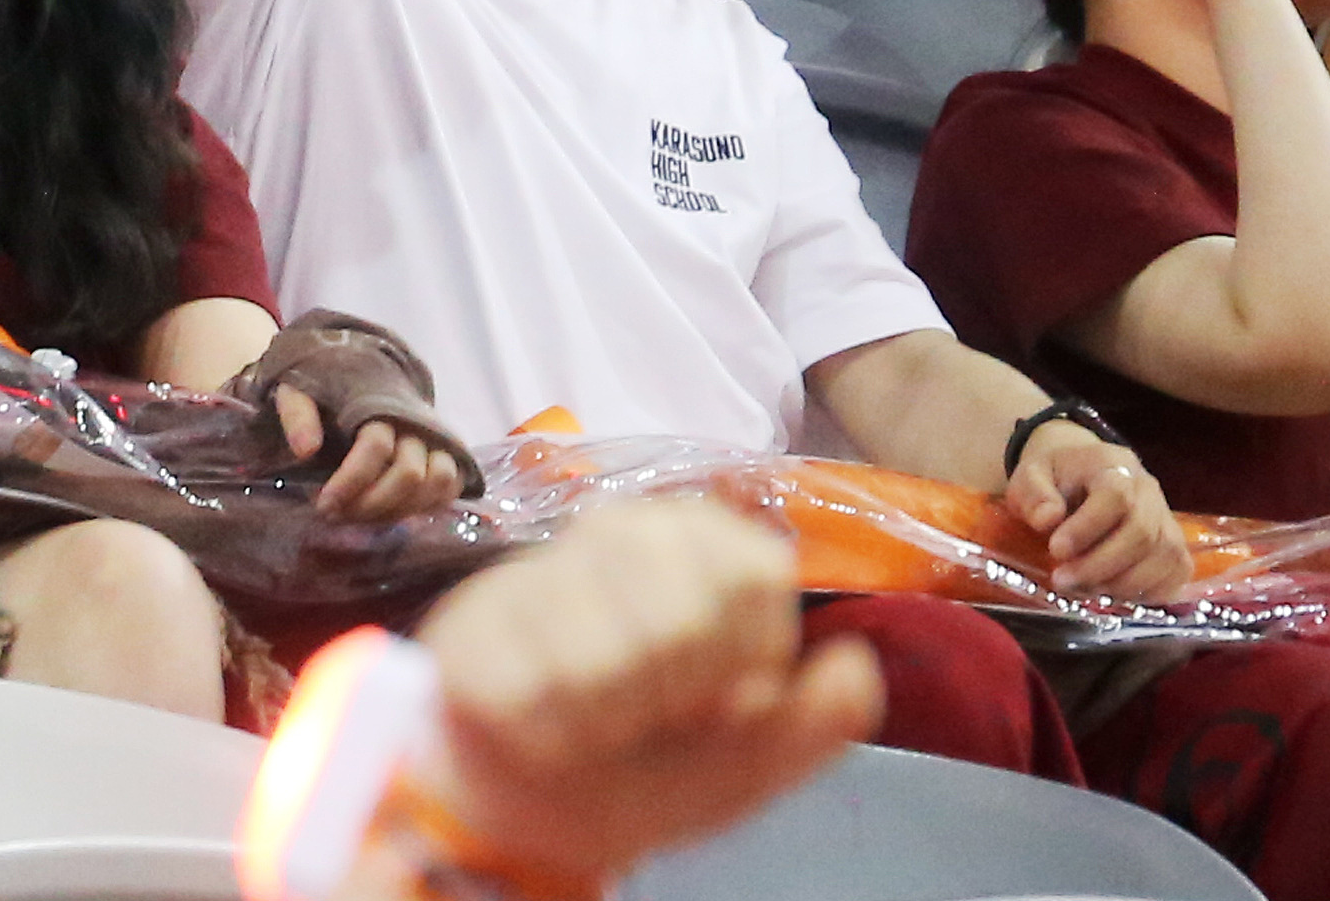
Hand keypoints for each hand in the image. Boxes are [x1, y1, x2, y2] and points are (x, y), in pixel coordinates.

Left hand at [275, 389, 471, 520]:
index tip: (324, 503)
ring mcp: (436, 438)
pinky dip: (427, 506)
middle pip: (410, 473)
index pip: (376, 445)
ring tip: (365, 517)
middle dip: (373, 504)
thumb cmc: (327, 388)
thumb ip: (298, 414)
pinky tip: (391, 513)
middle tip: (341, 515)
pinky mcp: (448, 454)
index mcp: (379, 402)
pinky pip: (452, 487)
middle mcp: (415, 421)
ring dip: (400, 509)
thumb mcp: (299, 390)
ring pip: (438, 482)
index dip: (350, 481)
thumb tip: (306, 450)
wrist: (363, 371)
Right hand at [416, 502, 883, 889]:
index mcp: (706, 543)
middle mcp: (623, 529)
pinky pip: (536, 696)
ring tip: (600, 719)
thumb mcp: (752, 759)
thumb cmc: (653, 760)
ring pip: (606, 661)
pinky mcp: (474, 625)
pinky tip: (545, 727)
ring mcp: (540, 570)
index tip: (717, 691)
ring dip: (611, 722)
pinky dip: (550, 736)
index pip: (755, 580)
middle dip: (674, 697)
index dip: (745, 663)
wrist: (532, 800)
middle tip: (651, 709)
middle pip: (682, 623)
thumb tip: (856, 665)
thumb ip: (817, 720)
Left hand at [1003, 423, 1193, 598]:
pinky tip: (1112, 593)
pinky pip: (1176, 573)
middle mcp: (1148, 490)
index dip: (1088, 528)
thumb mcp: (1031, 477)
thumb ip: (1034, 494)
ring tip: (1082, 588)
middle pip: (1143, 532)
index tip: (1056, 550)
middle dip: (1100, 565)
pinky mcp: (1175, 546)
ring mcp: (1167, 518)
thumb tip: (1048, 518)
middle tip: (1062, 580)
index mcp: (1112, 465)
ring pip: (1164, 556)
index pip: (1116, 496)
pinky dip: (1147, 592)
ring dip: (1121, 584)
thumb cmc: (1055, 480)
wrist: (1081, 477)